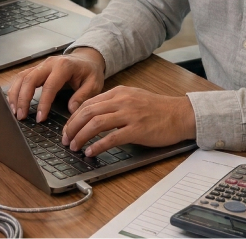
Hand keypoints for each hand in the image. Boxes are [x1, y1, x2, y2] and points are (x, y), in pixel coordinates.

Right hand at [6, 47, 105, 121]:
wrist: (87, 58)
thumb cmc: (90, 72)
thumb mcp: (94, 84)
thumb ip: (83, 96)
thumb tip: (71, 110)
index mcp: (64, 66)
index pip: (49, 86)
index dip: (43, 103)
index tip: (40, 119)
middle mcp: (50, 63)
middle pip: (30, 79)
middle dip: (23, 99)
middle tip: (21, 117)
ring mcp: (41, 65)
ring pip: (22, 77)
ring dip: (15, 94)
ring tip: (14, 112)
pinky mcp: (37, 68)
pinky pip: (22, 77)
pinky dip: (15, 89)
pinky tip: (13, 103)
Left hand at [61, 87, 195, 157]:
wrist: (180, 114)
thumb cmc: (158, 109)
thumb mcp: (133, 98)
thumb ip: (115, 103)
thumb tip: (93, 115)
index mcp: (119, 92)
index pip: (88, 103)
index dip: (73, 117)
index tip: (67, 129)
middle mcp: (122, 100)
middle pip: (88, 112)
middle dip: (72, 127)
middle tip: (65, 140)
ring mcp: (129, 114)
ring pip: (96, 123)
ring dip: (81, 136)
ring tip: (74, 147)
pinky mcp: (137, 129)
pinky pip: (112, 138)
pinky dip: (98, 146)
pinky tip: (91, 153)